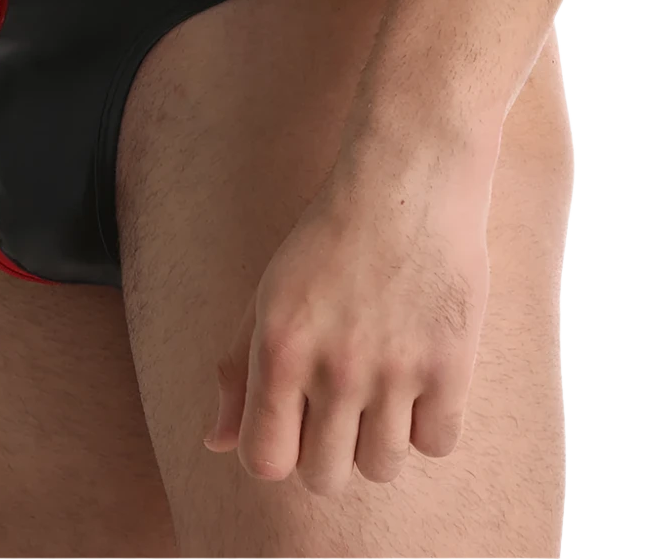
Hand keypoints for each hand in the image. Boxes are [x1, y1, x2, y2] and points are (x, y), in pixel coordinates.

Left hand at [203, 115, 497, 494]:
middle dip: (326, 453)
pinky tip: (419, 381)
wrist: (405, 186)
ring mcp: (395, 370)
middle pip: (325, 477)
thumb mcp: (267, 295)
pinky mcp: (450, 365)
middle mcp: (335, 367)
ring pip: (382, 466)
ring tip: (380, 389)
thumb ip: (239, 371)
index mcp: (280, 348)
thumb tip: (215, 442)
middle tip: (338, 408)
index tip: (292, 428)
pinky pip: (436, 444)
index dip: (276, 453)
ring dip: (378, 440)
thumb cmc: (328, 240)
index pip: (264, 461)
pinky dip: (428, 424)